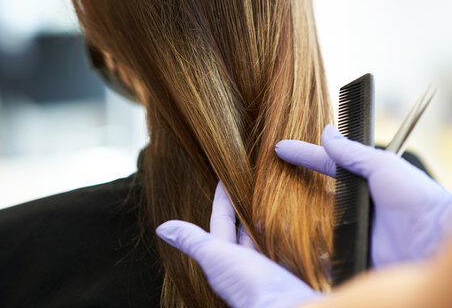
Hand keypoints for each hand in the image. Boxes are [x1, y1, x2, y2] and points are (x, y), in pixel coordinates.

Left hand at [156, 182, 320, 307]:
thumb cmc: (248, 285)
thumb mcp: (216, 256)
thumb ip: (192, 241)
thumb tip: (161, 228)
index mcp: (228, 258)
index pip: (222, 221)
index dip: (223, 198)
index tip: (224, 176)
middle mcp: (250, 263)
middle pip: (246, 227)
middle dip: (248, 205)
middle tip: (251, 179)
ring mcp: (274, 266)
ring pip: (270, 234)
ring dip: (272, 216)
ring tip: (276, 192)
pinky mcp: (296, 269)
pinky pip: (295, 244)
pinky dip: (295, 231)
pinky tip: (300, 218)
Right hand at [275, 124, 451, 266]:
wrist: (435, 245)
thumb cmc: (418, 200)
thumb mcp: (385, 167)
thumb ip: (353, 152)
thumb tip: (326, 133)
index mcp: (365, 181)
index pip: (326, 164)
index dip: (303, 155)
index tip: (279, 148)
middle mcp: (357, 205)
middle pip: (316, 193)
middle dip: (292, 186)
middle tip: (267, 179)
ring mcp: (354, 231)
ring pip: (315, 222)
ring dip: (292, 218)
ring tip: (268, 210)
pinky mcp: (353, 255)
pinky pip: (324, 252)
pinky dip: (307, 248)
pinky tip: (287, 241)